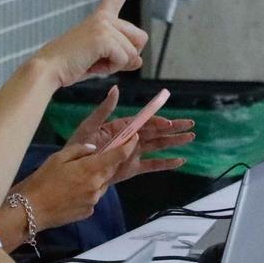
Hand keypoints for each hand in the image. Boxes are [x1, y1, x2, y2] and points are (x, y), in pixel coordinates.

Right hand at [13, 136, 140, 229]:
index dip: (128, 146)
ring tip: (74, 179)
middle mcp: (97, 185)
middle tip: (92, 160)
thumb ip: (79, 150)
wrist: (30, 210)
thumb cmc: (42, 180)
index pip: (118, 155)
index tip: (134, 138)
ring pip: (101, 184)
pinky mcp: (88, 212)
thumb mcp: (58, 157)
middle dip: (107, 163)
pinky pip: (93, 198)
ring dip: (95, 178)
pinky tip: (70, 193)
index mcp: (91, 168)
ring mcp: (94, 200)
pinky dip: (87, 192)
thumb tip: (94, 149)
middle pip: (110, 170)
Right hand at [37, 0, 150, 87]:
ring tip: (92, 62)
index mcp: (100, 16)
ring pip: (133, 52)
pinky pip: (125, 58)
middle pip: (140, 38)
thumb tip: (139, 60)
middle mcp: (104, 17)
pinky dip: (112, 68)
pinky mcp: (102, 36)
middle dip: (129, 55)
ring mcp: (103, 24)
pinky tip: (92, 65)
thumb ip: (122, 56)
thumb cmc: (71, 64)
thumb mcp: (101, 59)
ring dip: (117, 65)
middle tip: (102, 60)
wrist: (48, 69)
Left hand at [68, 85, 195, 181]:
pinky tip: (180, 161)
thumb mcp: (89, 126)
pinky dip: (166, 164)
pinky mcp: (132, 169)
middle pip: (155, 132)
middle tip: (190, 124)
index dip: (157, 121)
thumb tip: (116, 90)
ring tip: (190, 138)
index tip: (169, 122)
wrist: (72, 172)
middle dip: (173, 129)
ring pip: (158, 146)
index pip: (143, 122)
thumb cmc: (78, 147)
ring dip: (174, 142)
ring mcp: (133, 154)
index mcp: (121, 127)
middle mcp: (130, 139)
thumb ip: (104, 109)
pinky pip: (152, 165)